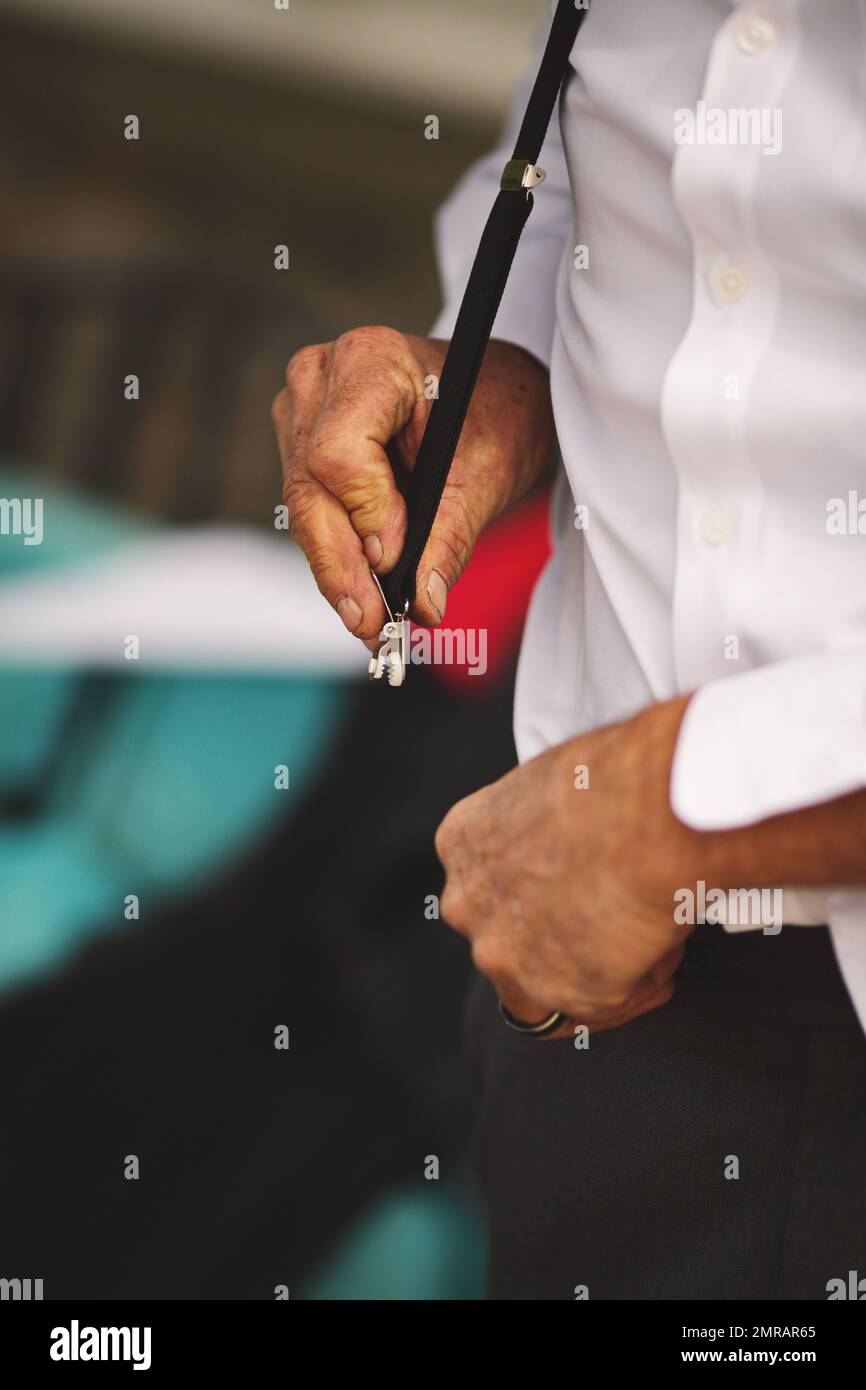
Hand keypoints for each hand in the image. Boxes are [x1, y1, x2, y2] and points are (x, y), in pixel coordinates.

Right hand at [271, 328, 553, 642]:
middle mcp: (321, 379)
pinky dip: (336, 556)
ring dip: (335, 569)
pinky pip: (310, 512)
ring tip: (370, 622)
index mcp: (370, 361)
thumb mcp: (487, 475)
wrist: (492, 396)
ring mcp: (302, 412)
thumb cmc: (495, 414)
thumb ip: (449, 538)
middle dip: (341, 563)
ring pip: (304, 507)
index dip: (365, 513)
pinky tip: (360, 597)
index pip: (338, 452)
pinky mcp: (300, 446)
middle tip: (371, 623)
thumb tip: (424, 605)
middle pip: (310, 487)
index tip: (393, 561)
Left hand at [435, 696, 698, 1034]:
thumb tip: (586, 840)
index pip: (488, 887)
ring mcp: (506, 955)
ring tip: (655, 937)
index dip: (535, 895)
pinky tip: (666, 951)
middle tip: (618, 922)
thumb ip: (548, 826)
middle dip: (560, 937)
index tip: (577, 892)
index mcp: (463, 841)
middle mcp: (468, 903)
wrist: (649, 813)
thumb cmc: (620, 778)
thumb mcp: (555, 784)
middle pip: (509, 938)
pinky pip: (603, 1006)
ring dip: (602, 968)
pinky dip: (638, 986)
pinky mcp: (560, 995)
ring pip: (551, 982)